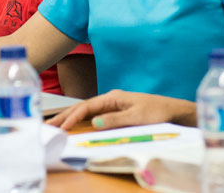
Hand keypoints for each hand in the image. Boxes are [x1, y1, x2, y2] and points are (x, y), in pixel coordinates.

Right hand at [46, 89, 195, 130]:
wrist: (174, 111)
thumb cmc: (157, 112)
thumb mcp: (137, 116)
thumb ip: (115, 119)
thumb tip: (93, 122)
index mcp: (112, 97)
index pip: (87, 106)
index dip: (73, 116)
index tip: (63, 126)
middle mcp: (110, 100)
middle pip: (82, 107)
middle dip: (65, 115)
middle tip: (49, 124)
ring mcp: (112, 105)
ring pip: (86, 111)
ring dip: (71, 117)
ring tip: (56, 125)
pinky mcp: (116, 112)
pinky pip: (93, 115)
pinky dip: (81, 120)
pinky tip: (74, 125)